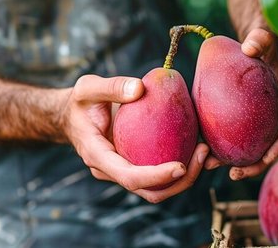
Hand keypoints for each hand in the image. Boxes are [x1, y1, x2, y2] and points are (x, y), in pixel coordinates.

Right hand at [63, 74, 208, 202]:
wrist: (72, 117)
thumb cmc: (81, 102)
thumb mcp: (87, 88)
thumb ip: (111, 86)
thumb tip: (140, 88)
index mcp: (98, 157)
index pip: (129, 177)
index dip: (156, 176)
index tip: (181, 166)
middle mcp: (112, 171)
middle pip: (149, 191)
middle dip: (180, 181)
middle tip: (203, 153)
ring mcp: (124, 170)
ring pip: (158, 188)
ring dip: (186, 176)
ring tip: (206, 150)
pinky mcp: (135, 164)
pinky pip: (159, 172)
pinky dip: (181, 165)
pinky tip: (197, 145)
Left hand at [205, 28, 277, 179]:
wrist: (247, 45)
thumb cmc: (257, 41)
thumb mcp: (262, 38)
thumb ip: (260, 40)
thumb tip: (249, 49)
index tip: (267, 156)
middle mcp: (270, 113)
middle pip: (266, 145)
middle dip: (253, 165)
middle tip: (234, 174)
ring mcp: (255, 118)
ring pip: (245, 145)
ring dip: (230, 160)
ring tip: (208, 166)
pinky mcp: (237, 117)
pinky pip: (228, 134)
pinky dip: (216, 143)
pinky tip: (198, 147)